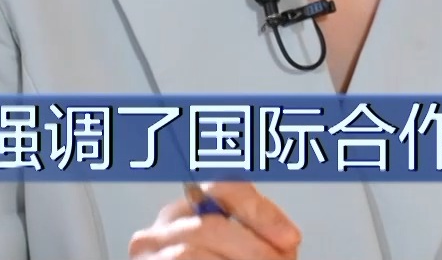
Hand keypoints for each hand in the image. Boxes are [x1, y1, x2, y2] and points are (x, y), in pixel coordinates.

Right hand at [128, 181, 301, 258]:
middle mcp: (169, 222)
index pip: (226, 187)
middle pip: (211, 225)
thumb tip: (286, 240)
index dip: (262, 214)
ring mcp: (151, 249)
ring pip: (190, 252)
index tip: (290, 238)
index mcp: (197, 205)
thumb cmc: (222, 257)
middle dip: (252, 249)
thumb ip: (263, 238)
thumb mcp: (245, 247)